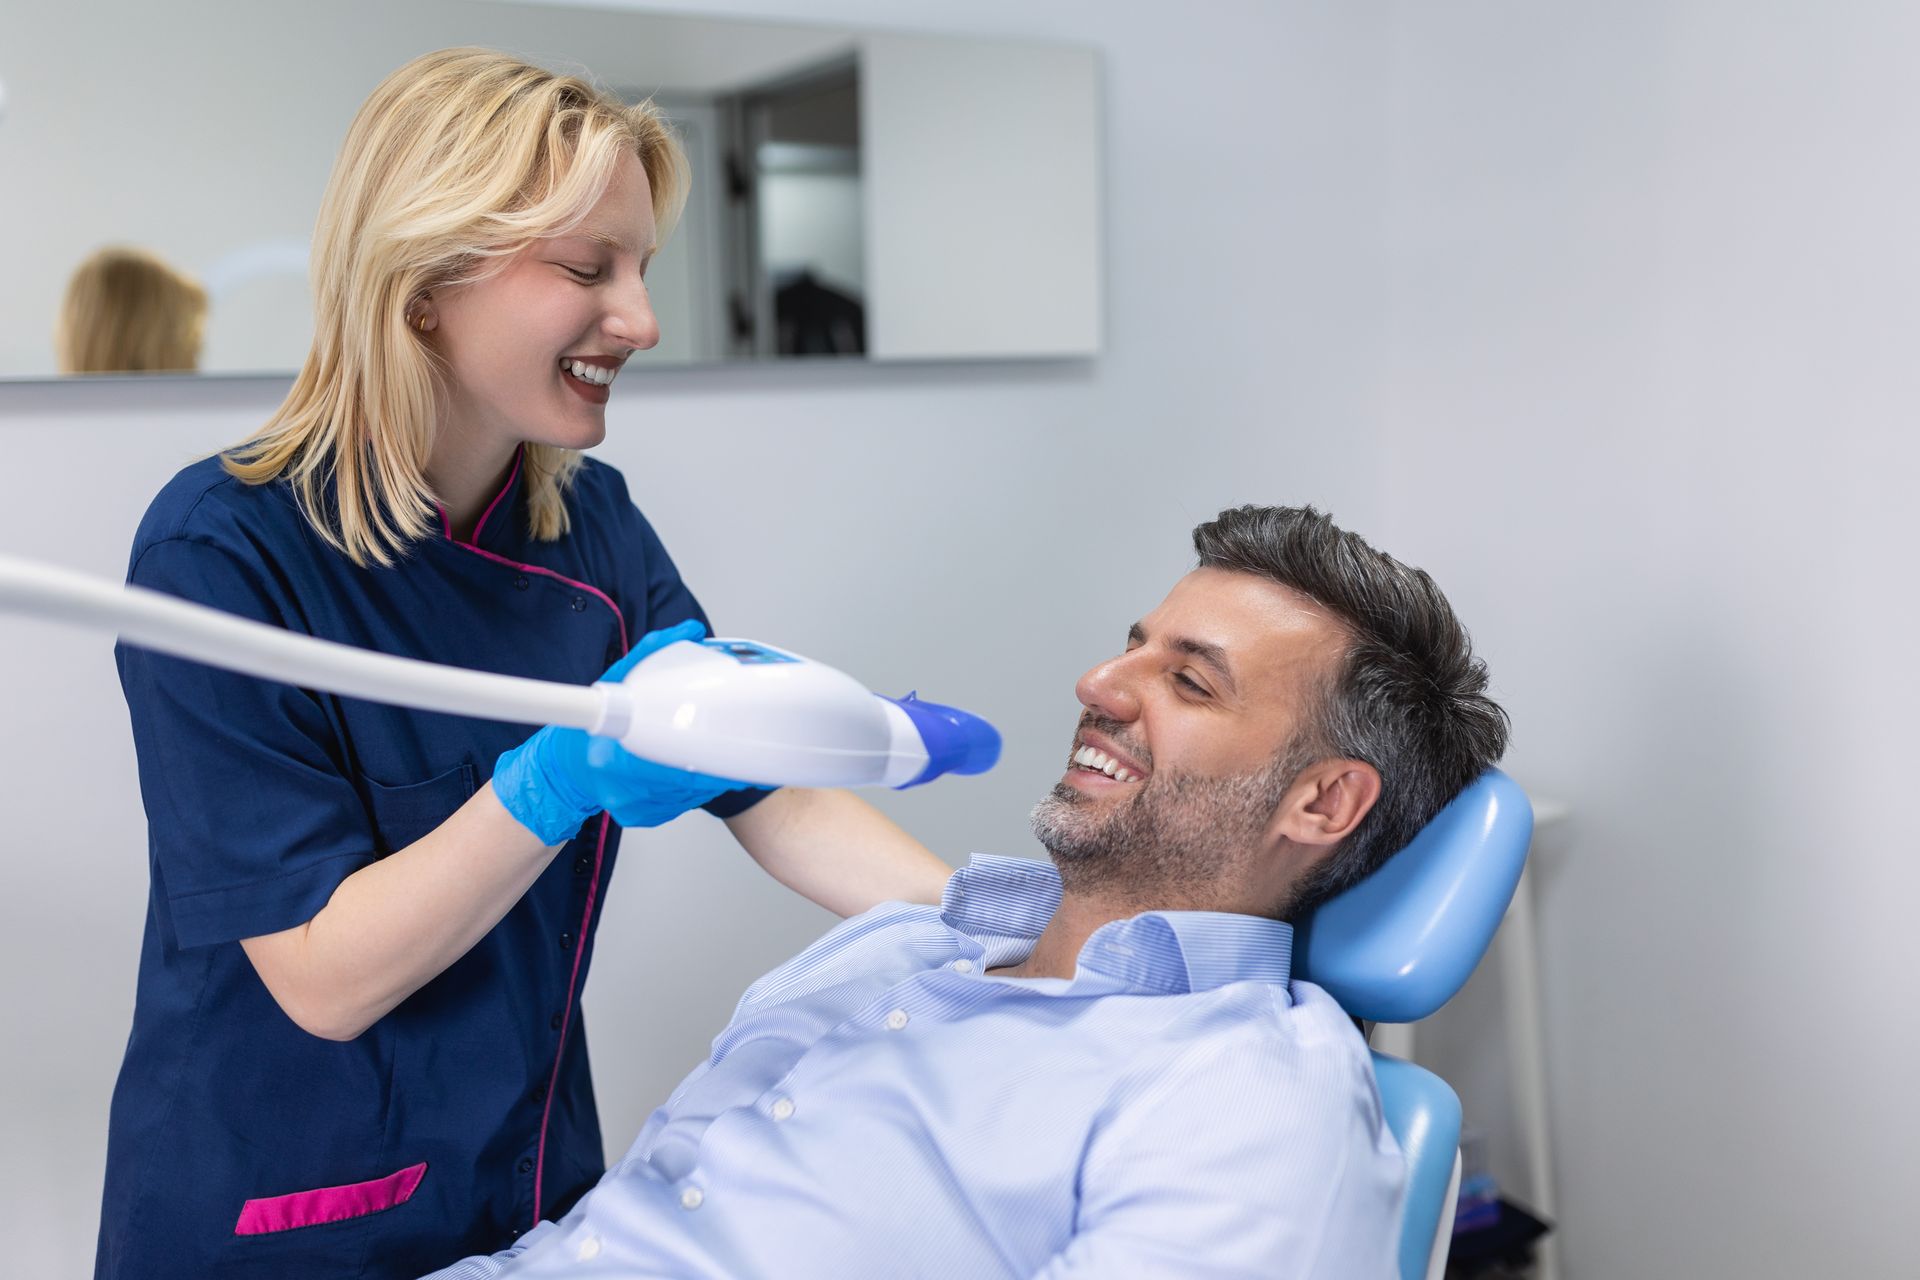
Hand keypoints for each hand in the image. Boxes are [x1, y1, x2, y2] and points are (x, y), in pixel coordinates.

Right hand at [492, 619, 752, 843]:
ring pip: (687, 796)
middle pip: (684, 782)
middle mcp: (621, 788)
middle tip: (737, 749)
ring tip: (721, 756)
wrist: (563, 769)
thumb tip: (686, 631)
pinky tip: (696, 773)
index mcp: (612, 757)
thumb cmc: (588, 728)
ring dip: (708, 777)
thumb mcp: (615, 682)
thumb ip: (651, 654)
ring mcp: (631, 807)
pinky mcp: (640, 817)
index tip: (724, 748)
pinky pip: (679, 805)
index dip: (702, 761)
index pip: (668, 765)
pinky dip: (692, 788)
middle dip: (714, 766)